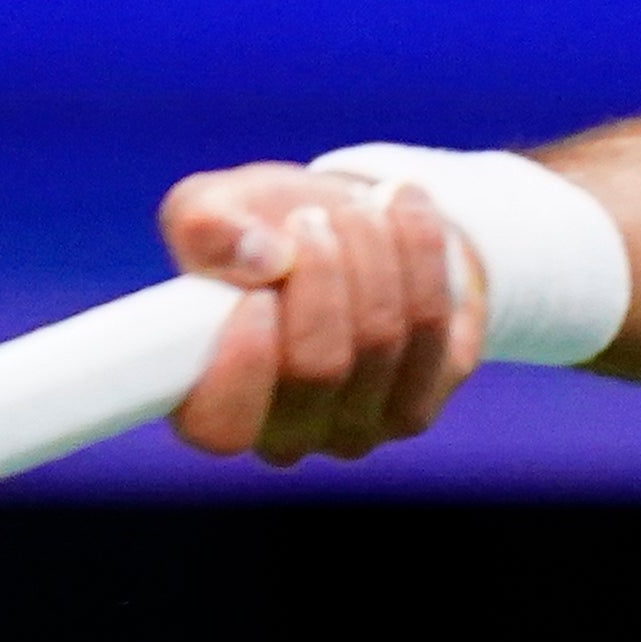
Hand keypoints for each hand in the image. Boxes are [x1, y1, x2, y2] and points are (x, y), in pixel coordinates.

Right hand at [156, 161, 482, 464]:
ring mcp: (362, 426)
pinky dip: (421, 251)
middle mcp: (289, 434)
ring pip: (382, 339)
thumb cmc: (258, 231)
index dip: (243, 362)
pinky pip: (434, 323)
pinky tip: (401, 209)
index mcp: (213, 406)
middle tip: (313, 217)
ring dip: (373, 251)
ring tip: (357, 207)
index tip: (257, 292)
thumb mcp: (208, 209)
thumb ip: (206, 229)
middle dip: (321, 271)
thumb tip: (263, 259)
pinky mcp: (424, 395)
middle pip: (319, 367)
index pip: (224, 426)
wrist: (340, 225)